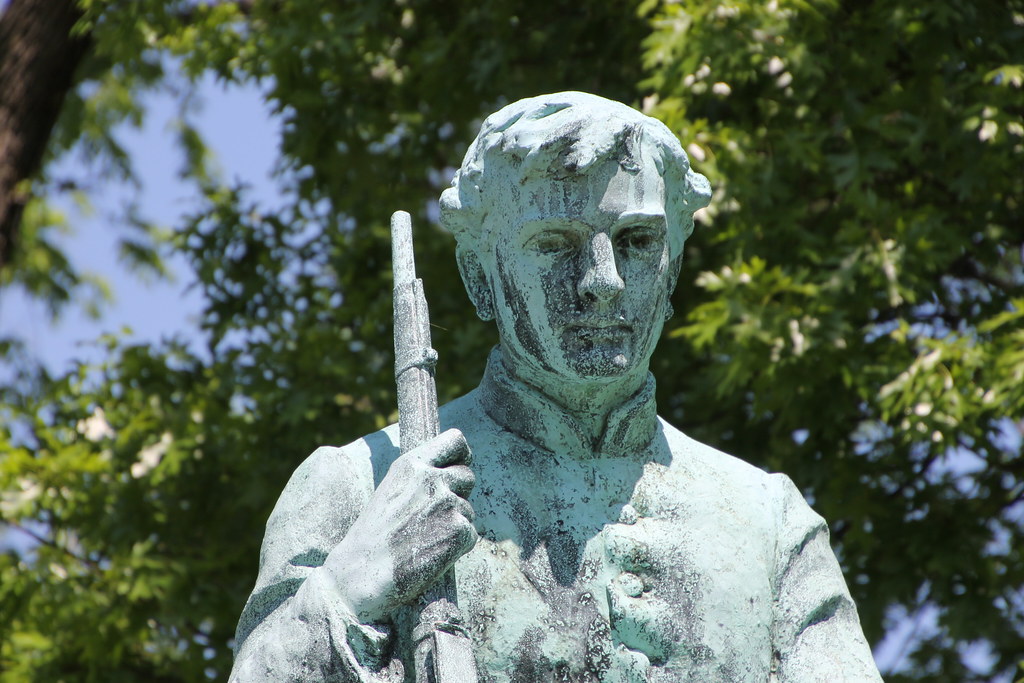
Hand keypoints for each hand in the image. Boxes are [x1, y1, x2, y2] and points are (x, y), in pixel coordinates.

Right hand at [324, 428, 476, 622]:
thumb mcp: (390, 491)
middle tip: (433, 518)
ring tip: (423, 540)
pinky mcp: (459, 530)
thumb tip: (452, 472)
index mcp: (411, 464)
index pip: (455, 441)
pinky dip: (457, 547)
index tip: (458, 468)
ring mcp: (447, 503)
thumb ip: (419, 477)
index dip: (461, 456)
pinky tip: (431, 554)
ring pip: (468, 509)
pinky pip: (471, 534)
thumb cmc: (373, 538)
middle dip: (458, 494)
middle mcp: (431, 478)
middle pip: (468, 476)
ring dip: (454, 524)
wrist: (360, 574)